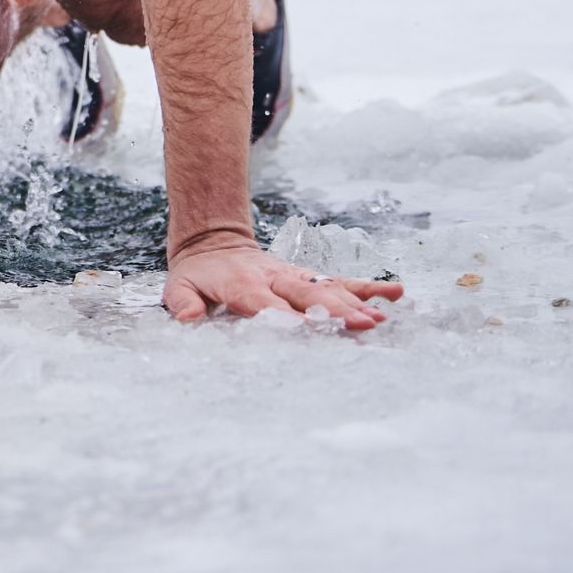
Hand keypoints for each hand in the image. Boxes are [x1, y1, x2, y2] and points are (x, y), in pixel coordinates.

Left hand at [163, 241, 403, 331]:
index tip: (310, 330)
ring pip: (328, 288)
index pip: (267, 304)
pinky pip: (339, 281)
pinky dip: (366, 287)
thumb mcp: (178, 287)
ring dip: (355, 303)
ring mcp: (294, 276)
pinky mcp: (306, 277)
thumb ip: (183, 302)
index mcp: (243, 284)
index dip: (288, 317)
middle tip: (363, 326)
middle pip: (307, 295)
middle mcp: (274, 278)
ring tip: (381, 317)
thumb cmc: (197, 275)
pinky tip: (394, 294)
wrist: (212, 243)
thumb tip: (189, 318)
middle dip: (334, 311)